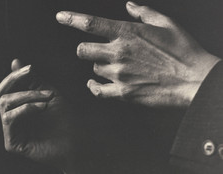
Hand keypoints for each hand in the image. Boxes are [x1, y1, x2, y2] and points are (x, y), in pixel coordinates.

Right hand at [0, 59, 74, 170]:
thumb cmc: (65, 118)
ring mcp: (12, 130)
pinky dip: (27, 108)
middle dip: (14, 78)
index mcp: (19, 107)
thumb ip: (31, 80)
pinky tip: (42, 108)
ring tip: (47, 97)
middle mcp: (13, 118)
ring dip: (28, 94)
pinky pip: (10, 117)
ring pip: (5, 102)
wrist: (77, 141)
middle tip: (30, 70)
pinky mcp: (12, 142)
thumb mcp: (49, 93)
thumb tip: (14, 62)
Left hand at [56, 1, 219, 106]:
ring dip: (100, 67)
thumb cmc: (183, 50)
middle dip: (85, 50)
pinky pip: (97, 90)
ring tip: (115, 68)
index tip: (60, 17)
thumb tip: (129, 5)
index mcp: (127, 33)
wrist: (194, 79)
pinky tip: (94, 84)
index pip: (91, 24)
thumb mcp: (166, 23)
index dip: (72, 19)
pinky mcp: (123, 93)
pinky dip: (94, 87)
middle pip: (82, 50)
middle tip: (95, 51)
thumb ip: (144, 12)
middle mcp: (118, 53)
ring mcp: (119, 74)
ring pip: (94, 69)